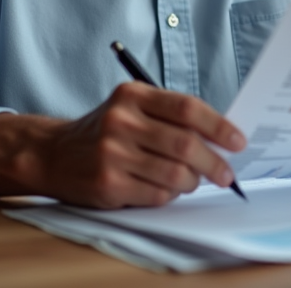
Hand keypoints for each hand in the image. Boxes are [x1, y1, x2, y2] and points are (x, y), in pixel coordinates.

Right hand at [0, 81, 245, 207]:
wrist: (52, 153)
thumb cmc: (104, 130)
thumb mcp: (132, 108)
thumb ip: (170, 116)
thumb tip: (221, 136)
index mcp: (133, 95)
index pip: (187, 108)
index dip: (219, 126)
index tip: (238, 141)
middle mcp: (121, 121)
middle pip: (185, 144)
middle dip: (214, 162)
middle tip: (227, 173)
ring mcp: (112, 153)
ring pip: (174, 173)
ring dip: (193, 182)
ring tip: (195, 181)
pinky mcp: (108, 183)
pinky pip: (157, 194)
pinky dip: (171, 194)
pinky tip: (168, 188)